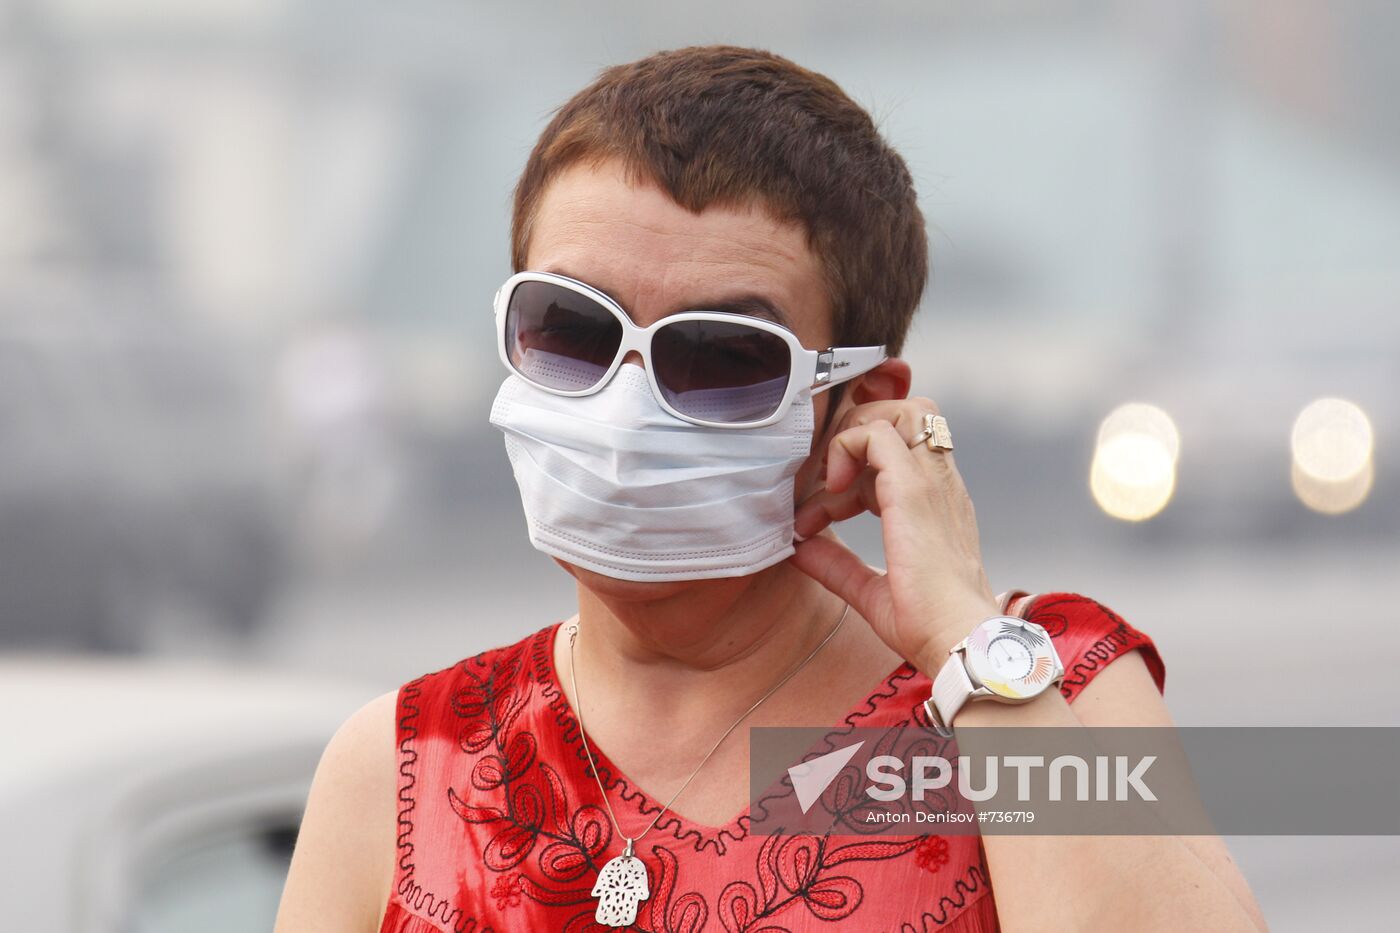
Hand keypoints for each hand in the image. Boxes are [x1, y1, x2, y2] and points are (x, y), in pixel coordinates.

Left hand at [789, 398, 999, 675]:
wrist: (958, 641)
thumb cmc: (927, 625)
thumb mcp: (870, 591)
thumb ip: (837, 565)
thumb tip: (801, 548)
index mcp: (936, 504)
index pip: (903, 449)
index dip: (855, 468)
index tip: (821, 515)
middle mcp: (940, 484)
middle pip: (910, 414)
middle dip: (859, 431)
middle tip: (827, 481)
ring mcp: (931, 482)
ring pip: (902, 411)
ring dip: (856, 434)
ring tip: (830, 483)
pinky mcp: (914, 489)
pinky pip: (877, 434)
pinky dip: (845, 448)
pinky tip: (831, 489)